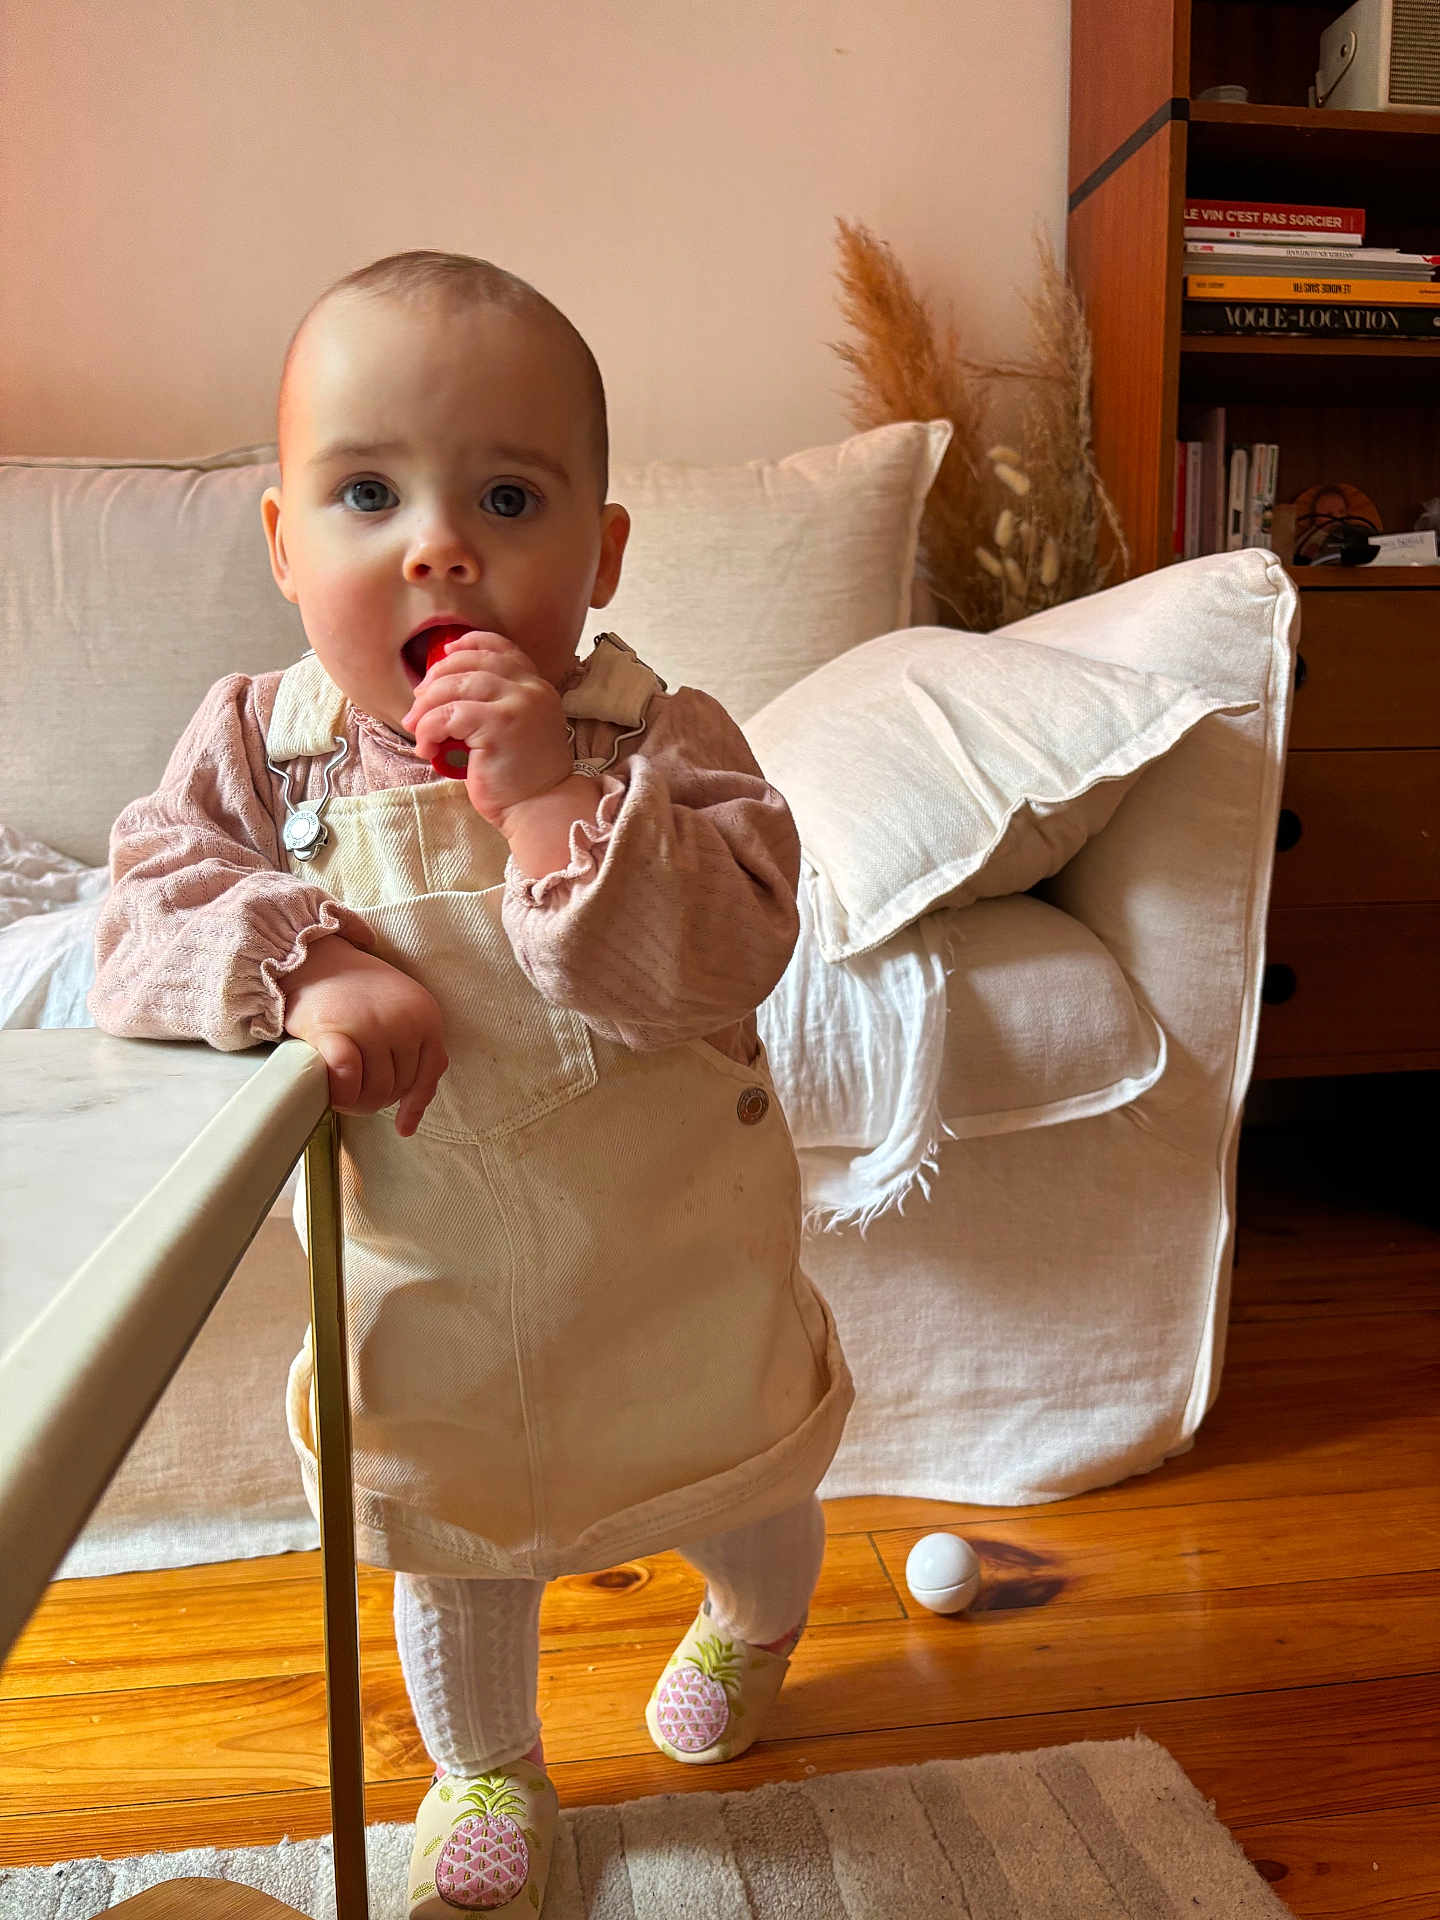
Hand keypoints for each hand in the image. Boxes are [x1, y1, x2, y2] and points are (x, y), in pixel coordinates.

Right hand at [282, 935, 448, 1136]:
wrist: (311, 958)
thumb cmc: (354, 989)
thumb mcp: (400, 1008)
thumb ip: (414, 1046)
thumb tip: (414, 1105)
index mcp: (426, 1014)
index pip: (430, 1072)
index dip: (415, 1104)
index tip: (403, 1127)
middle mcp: (405, 1020)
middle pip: (399, 1087)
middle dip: (376, 1101)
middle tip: (354, 1096)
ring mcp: (371, 1025)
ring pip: (375, 1090)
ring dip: (356, 1102)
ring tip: (341, 1094)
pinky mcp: (335, 1031)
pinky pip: (347, 1080)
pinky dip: (340, 1094)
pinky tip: (332, 1095)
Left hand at [402, 631, 573, 825]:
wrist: (541, 808)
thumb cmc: (524, 777)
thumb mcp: (520, 729)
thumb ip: (500, 705)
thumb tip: (446, 692)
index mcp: (537, 688)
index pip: (501, 648)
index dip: (469, 644)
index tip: (446, 652)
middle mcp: (530, 690)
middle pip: (473, 663)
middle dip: (437, 676)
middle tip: (418, 699)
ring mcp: (516, 706)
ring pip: (456, 686)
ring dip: (426, 704)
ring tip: (415, 726)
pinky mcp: (498, 727)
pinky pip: (448, 715)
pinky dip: (428, 729)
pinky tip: (426, 747)